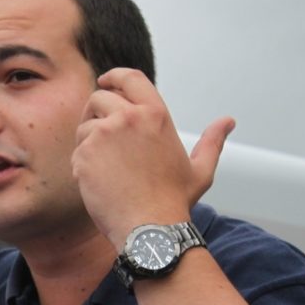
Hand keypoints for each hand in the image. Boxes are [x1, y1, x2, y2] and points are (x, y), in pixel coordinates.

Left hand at [72, 68, 234, 248]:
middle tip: (98, 132)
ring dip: (88, 141)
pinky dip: (81, 164)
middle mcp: (128, 118)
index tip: (105, 81)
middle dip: (95, 112)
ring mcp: (103, 135)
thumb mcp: (200, 169)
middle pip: (99, 98)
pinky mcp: (84, 154)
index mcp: (155, 114)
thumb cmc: (174, 201)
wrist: (149, 227)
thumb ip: (212, 141)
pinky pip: (76, 151)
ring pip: (84, 126)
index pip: (130, 78)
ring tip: (105, 166)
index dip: (114, 76)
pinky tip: (98, 182)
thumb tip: (227, 122)